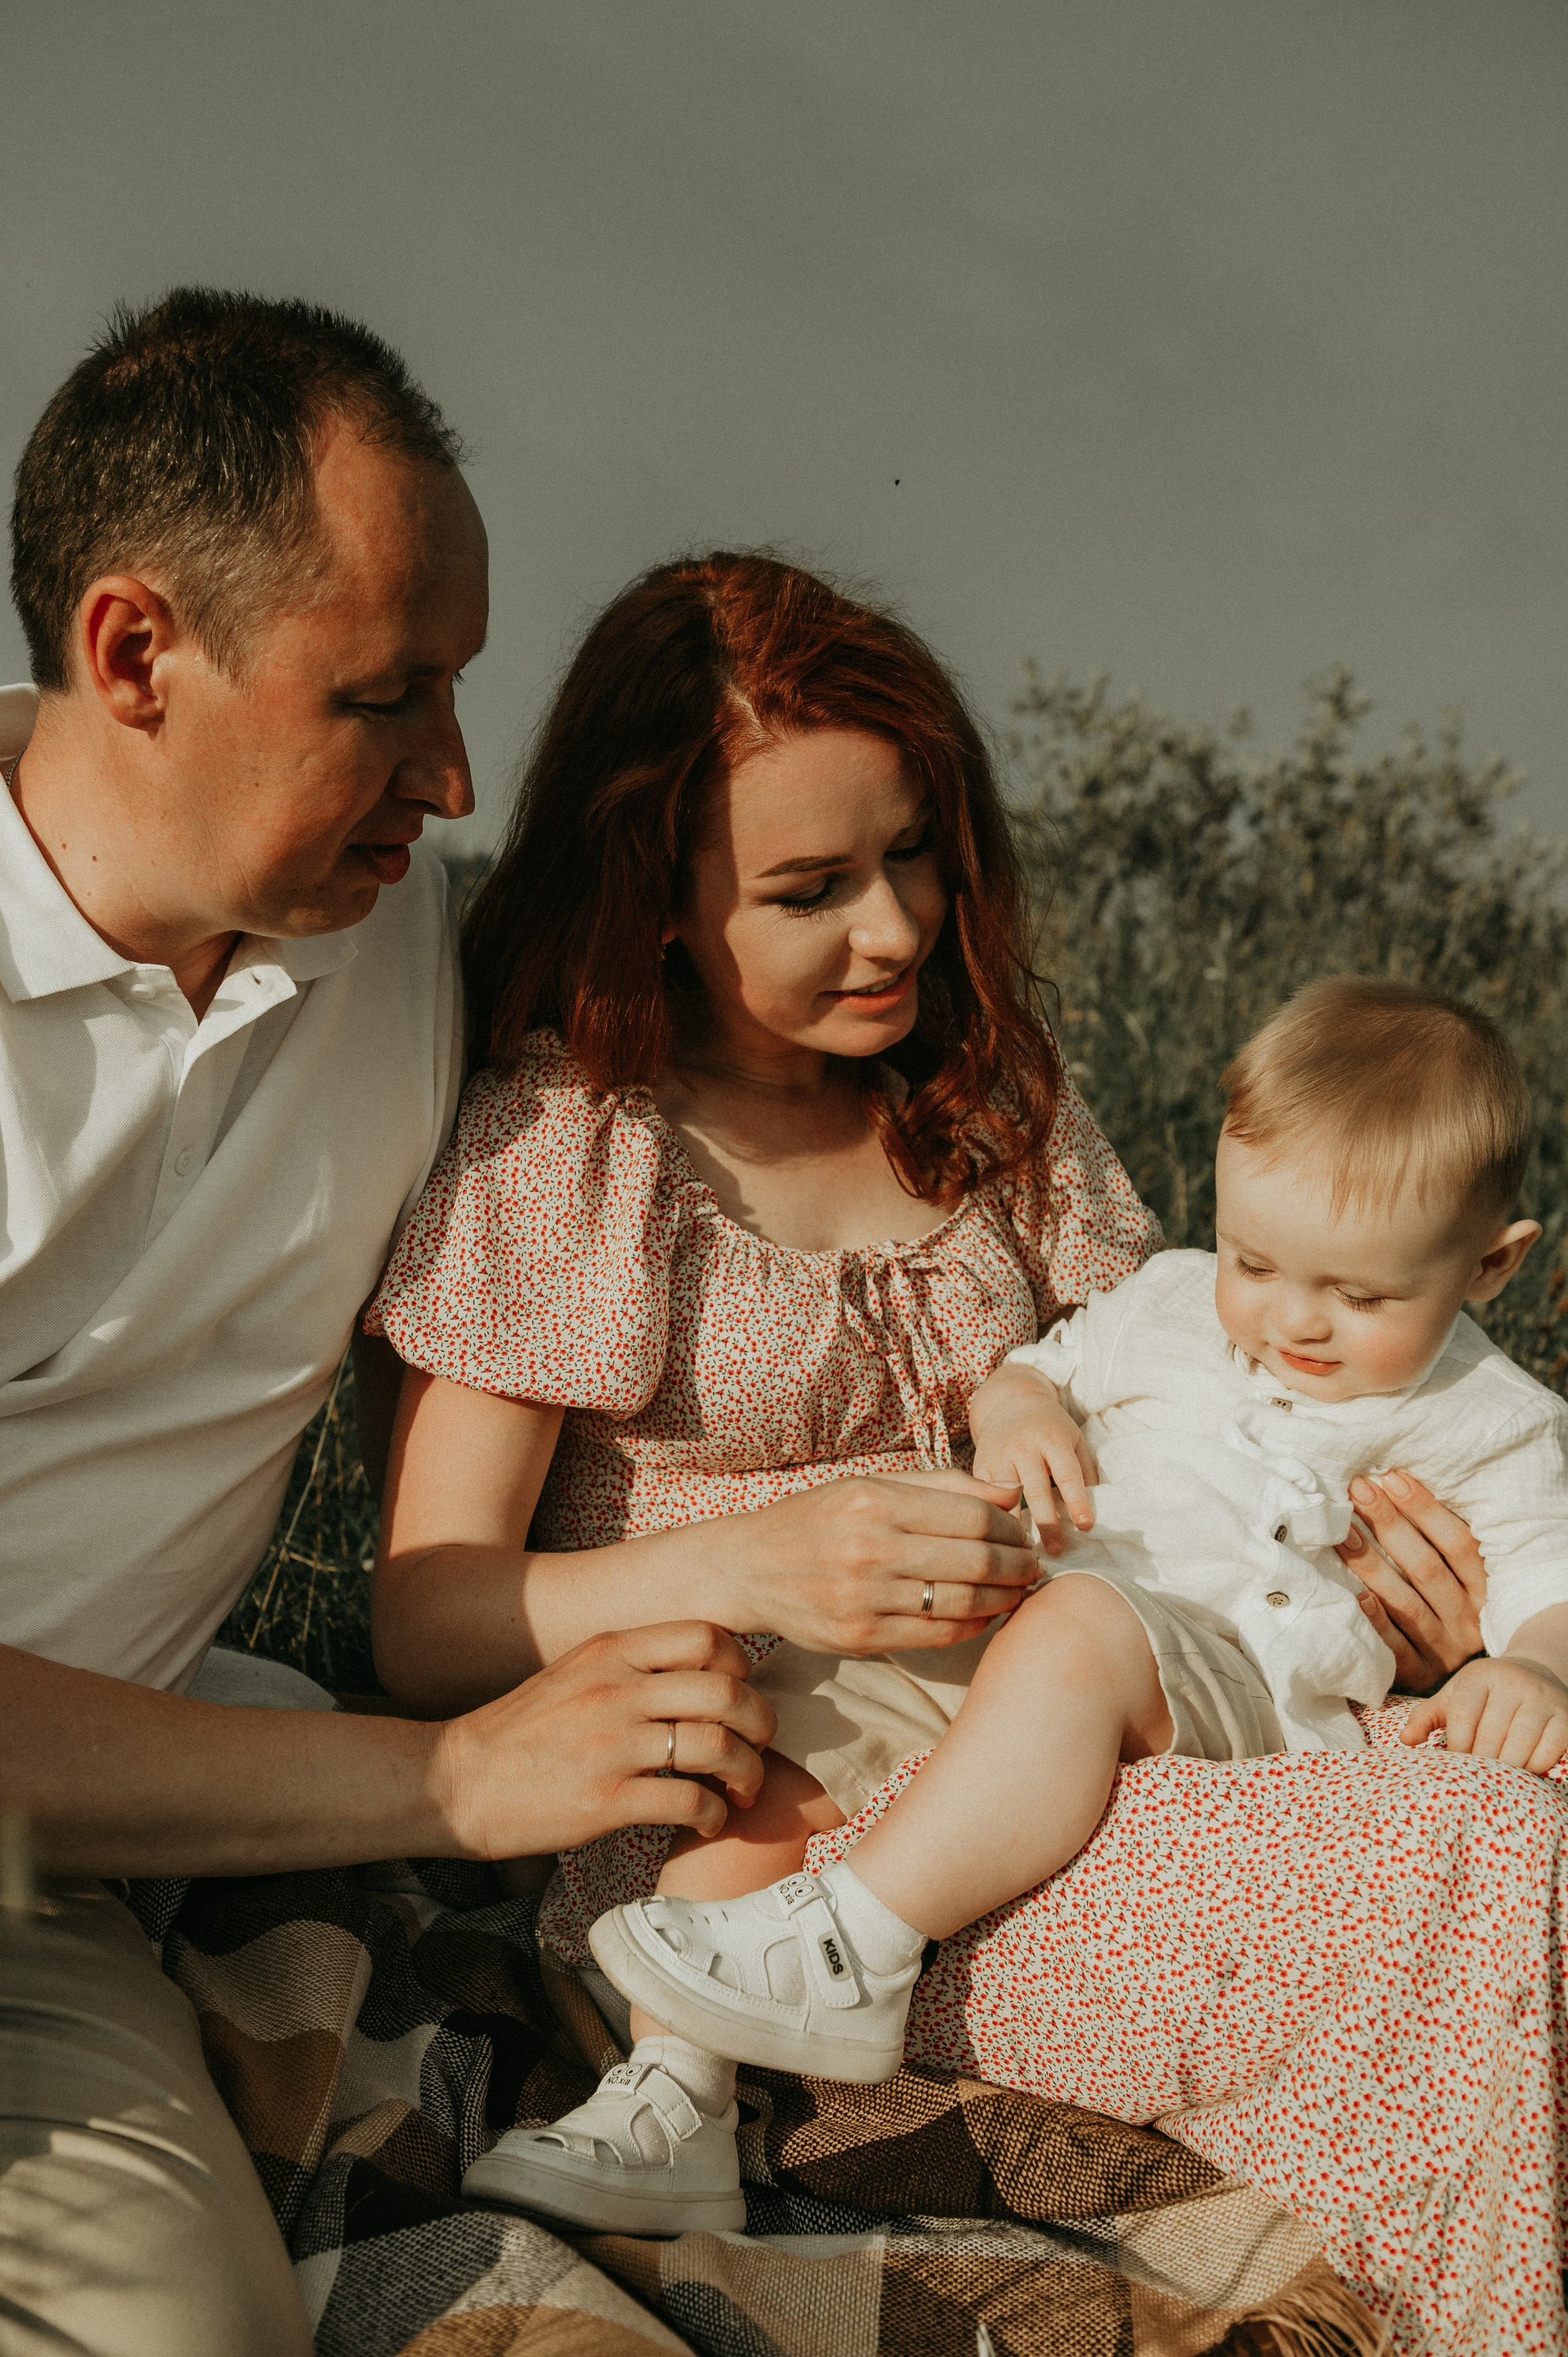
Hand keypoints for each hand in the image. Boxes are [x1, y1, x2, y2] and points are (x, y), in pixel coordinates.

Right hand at [435, 1622, 776, 1858]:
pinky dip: (713, 1814)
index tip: (741, 1692)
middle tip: (759, 1746)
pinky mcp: (605, 1800)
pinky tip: (707, 1820)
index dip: (740, 1664)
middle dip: (758, 1722)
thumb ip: (632, 1667)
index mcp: (609, 1651)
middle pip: (725, 1689)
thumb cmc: (521, 1733)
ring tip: (741, 1789)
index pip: (705, 1635)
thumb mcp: (576, 1674)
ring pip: (716, 1745)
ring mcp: (612, 1744)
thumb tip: (698, 1675)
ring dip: (746, 1772)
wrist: (456, 1782)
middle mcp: (615, 1689)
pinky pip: (688, 1801)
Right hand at [728, 1473, 1038, 1654]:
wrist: (748, 1568)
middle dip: (1019, 1565)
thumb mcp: (870, 1485)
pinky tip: (984, 1614)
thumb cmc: (817, 1520)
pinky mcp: (860, 1637)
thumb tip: (1011, 1494)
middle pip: (976, 1560)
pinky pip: (937, 1636)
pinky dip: (973, 1626)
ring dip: (1004, 1599)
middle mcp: (869, 1548)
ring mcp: (864, 1597)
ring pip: (963, 1603)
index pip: (973, 1516)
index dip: (1012, 1528)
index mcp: (875, 1501)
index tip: (1024, 1533)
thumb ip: (942, 1486)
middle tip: (1033, 1566)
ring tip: (1017, 1591)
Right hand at [968, 1362, 1096, 1556]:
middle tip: (1058, 1551)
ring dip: (1016, 1527)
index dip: (1077, 1501)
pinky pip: (985, 1497)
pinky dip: (993, 1518)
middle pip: (1036, 1491)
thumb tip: (1095, 1508)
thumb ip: (1085, 1471)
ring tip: (1026, 1553)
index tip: (1086, 1526)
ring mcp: (999, 1456)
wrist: (1010, 1403)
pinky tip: (1001, 1539)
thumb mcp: (1074, 1439)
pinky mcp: (980, 1465)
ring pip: (1005, 1498)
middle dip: (1047, 1524)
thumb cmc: (1050, 1427)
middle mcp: (1024, 1447)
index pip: (1068, 1474)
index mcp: (1053, 1440)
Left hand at [1335, 1469, 1484, 1693]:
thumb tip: (1391, 1483)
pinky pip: (1394, 1647)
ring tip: (1343, 1532)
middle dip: (1390, 1525)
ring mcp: (1444, 1650)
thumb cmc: (1449, 1608)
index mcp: (1484, 1590)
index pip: (1458, 1544)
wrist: (1470, 1683)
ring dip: (1372, 1565)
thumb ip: (1436, 1541)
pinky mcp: (1419, 1675)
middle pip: (1427, 1569)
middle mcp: (1468, 1620)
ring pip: (1407, 1604)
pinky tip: (1355, 1596)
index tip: (1390, 1478)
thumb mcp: (1458, 1577)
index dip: (1425, 1509)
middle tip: (1358, 1490)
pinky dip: (1375, 1621)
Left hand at [1402, 1654, 1567, 1772]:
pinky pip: (1549, 1750)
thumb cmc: (1487, 1695)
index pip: (1462, 1716)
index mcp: (1480, 1676)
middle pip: (1490, 1735)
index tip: (1456, 1765)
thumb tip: (1405, 1741)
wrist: (1537, 1674)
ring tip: (1497, 1780)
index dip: (1457, 1747)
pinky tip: (1525, 1770)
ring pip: (1519, 1744)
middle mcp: (1513, 1682)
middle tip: (1475, 1779)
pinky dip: (1535, 1766)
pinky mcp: (1565, 1717)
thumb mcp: (1455, 1696)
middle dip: (1481, 1763)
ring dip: (1506, 1769)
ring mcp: (1542, 1698)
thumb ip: (1427, 1716)